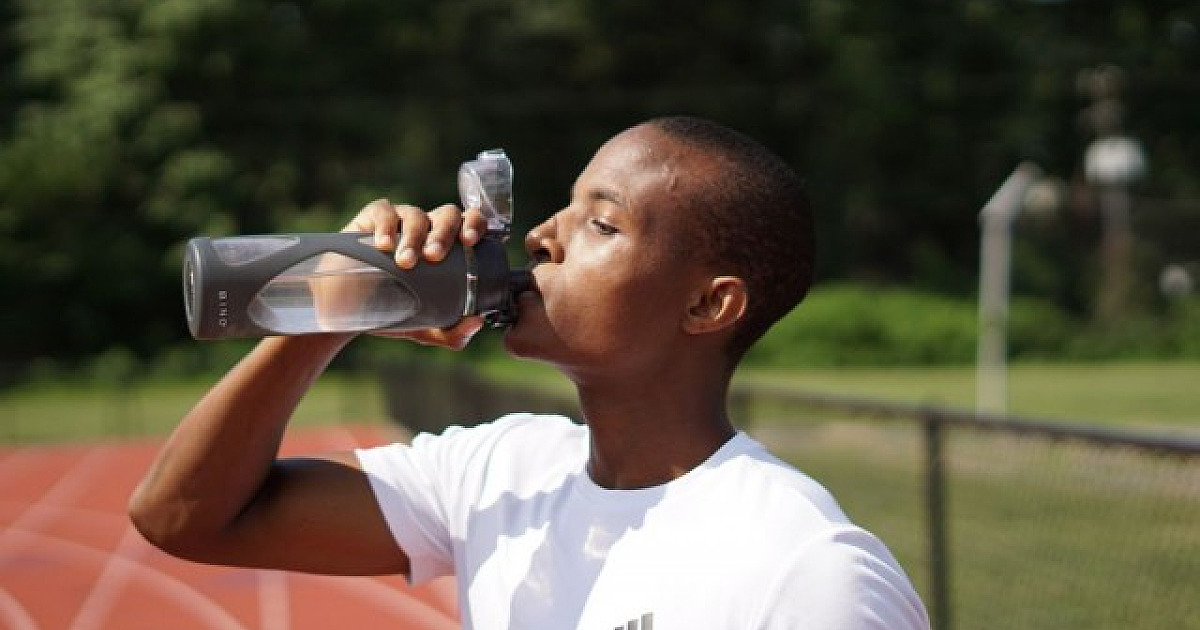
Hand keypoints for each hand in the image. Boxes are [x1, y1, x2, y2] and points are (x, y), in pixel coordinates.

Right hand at [341, 199, 488, 348]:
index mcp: (450, 246)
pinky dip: (386, 226)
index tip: (469, 241)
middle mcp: (430, 228)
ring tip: (405, 261)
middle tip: (434, 256)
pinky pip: (384, 212)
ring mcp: (402, 220)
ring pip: (416, 216)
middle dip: (444, 233)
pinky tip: (383, 244)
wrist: (352, 310)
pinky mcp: (373, 218)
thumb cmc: (396, 310)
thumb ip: (454, 333)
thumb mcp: (427, 327)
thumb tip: (476, 322)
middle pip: (447, 215)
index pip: (471, 223)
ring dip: (414, 237)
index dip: (475, 225)